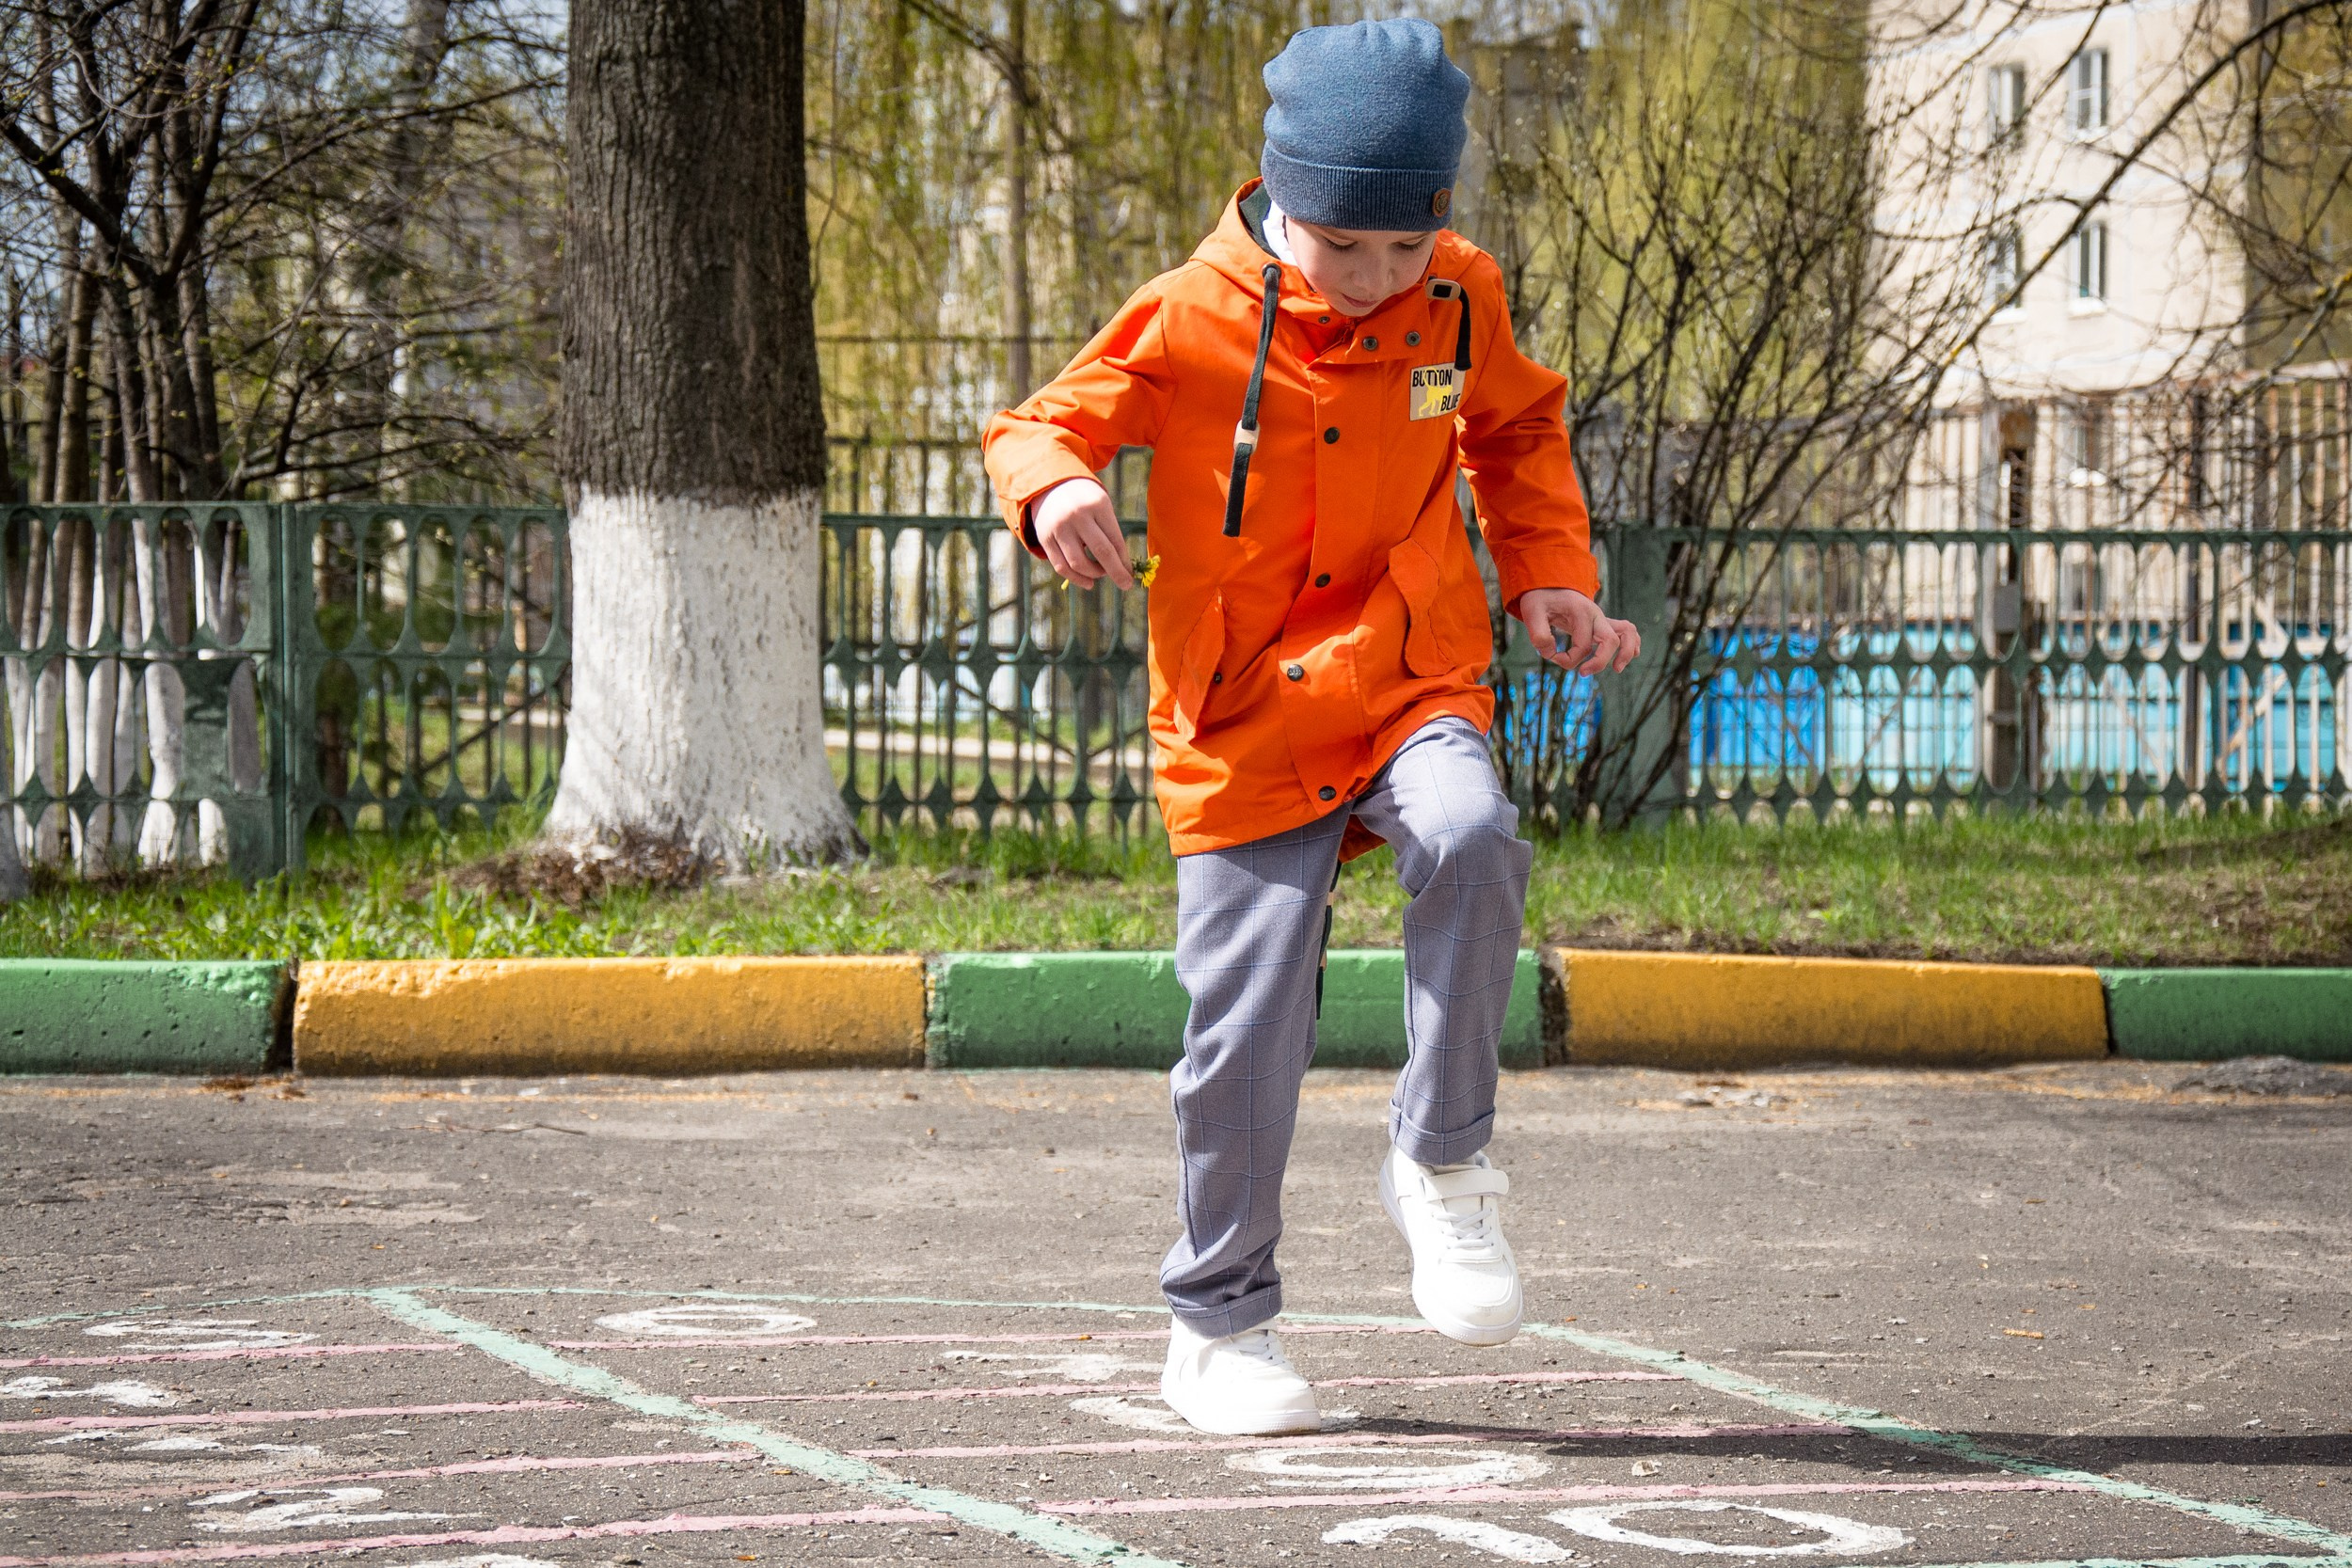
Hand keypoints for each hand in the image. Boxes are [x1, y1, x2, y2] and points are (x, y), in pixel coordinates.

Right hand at [1030, 477, 1132, 589]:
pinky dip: (1076, 579)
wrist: (1052, 486)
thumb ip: (1110, 533)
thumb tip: (1122, 567)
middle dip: (1116, 572)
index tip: (1130, 575)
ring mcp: (1059, 527)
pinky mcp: (1045, 538)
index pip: (1115, 540)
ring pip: (1079, 564)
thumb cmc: (1085, 501)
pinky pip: (1061, 567)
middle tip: (1125, 585)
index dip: (1124, 561)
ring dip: (1094, 575)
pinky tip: (1088, 582)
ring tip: (1101, 574)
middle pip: (1102, 552)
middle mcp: (1077, 515)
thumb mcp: (1101, 507)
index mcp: (1097, 505)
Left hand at [1516, 588, 1639, 674]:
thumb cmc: (1540, 599)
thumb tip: (1551, 653)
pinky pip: (1625, 631)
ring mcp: (1602, 618)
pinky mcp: (1602, 623)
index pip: (1583, 646)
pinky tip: (1625, 658)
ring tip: (1617, 669)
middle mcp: (1596, 614)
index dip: (1568, 659)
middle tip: (1583, 673)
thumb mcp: (1531, 613)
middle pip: (1611, 641)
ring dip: (1626, 652)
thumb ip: (1539, 635)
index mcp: (1581, 612)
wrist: (1547, 585)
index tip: (1552, 657)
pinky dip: (1631, 644)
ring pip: (1627, 633)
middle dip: (1600, 662)